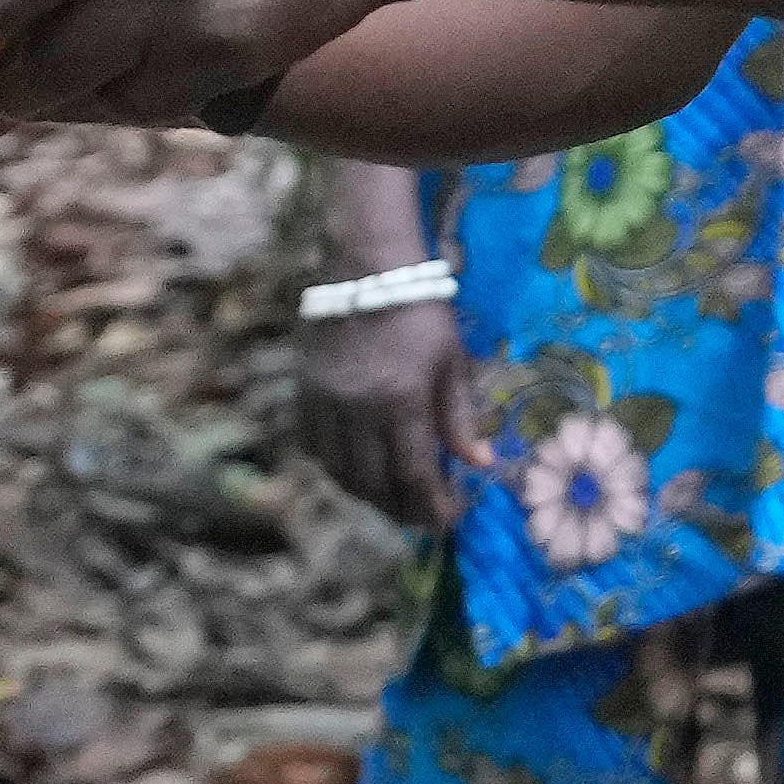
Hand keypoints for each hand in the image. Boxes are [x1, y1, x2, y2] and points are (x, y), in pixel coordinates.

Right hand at [296, 301, 464, 524]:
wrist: (366, 266)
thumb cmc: (420, 311)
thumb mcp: (452, 361)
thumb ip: (460, 417)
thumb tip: (480, 463)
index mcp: (400, 400)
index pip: (413, 474)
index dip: (431, 506)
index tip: (449, 517)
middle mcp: (357, 408)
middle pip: (373, 483)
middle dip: (399, 509)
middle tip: (421, 516)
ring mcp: (324, 401)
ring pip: (338, 471)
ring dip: (366, 494)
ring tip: (390, 499)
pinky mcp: (303, 391)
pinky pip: (312, 446)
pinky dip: (333, 467)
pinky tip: (354, 469)